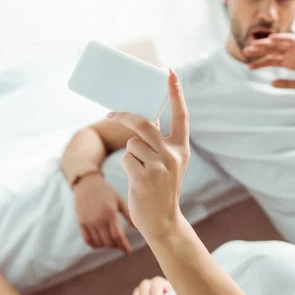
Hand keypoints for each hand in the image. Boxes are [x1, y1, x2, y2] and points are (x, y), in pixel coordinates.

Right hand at [73, 175, 133, 252]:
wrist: (87, 184)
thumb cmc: (107, 191)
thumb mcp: (120, 200)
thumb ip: (128, 215)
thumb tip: (137, 229)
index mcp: (110, 213)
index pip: (117, 236)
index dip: (124, 246)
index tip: (128, 251)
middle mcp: (98, 219)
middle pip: (108, 242)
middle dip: (116, 246)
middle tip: (121, 245)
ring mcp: (88, 222)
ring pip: (98, 243)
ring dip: (107, 246)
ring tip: (113, 243)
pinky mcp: (81, 223)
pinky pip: (88, 240)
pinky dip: (95, 245)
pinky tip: (102, 243)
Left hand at [112, 69, 189, 240]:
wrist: (163, 221)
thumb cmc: (161, 189)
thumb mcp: (168, 164)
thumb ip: (159, 143)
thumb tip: (142, 119)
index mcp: (182, 149)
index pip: (181, 115)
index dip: (175, 93)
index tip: (170, 73)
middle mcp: (174, 155)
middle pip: (144, 125)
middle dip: (126, 117)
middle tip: (112, 113)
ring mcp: (160, 167)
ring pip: (132, 143)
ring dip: (131, 153)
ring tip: (140, 170)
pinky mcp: (144, 178)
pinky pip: (127, 159)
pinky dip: (128, 167)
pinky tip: (137, 180)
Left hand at [245, 34, 294, 90]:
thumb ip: (286, 84)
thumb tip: (271, 83)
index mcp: (290, 62)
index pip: (271, 61)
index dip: (260, 63)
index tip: (248, 67)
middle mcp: (291, 54)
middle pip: (271, 50)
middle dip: (258, 51)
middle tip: (245, 51)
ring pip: (278, 44)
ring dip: (266, 44)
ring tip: (254, 45)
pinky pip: (290, 39)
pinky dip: (281, 38)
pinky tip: (271, 39)